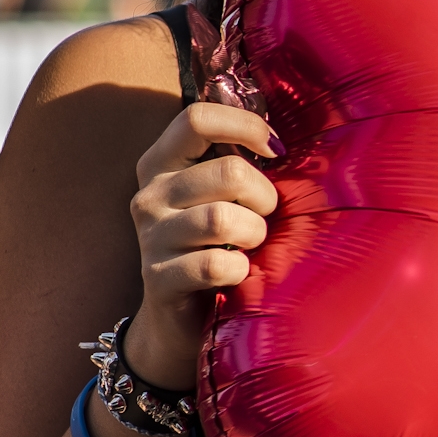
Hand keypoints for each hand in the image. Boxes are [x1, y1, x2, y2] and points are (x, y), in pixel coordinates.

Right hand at [124, 103, 281, 388]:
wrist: (179, 318)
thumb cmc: (217, 245)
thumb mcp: (222, 198)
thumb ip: (241, 166)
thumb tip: (287, 141)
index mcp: (163, 163)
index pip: (197, 118)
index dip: (246, 126)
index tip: (276, 150)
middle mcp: (150, 194)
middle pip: (228, 173)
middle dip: (265, 198)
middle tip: (265, 219)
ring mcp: (151, 236)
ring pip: (224, 219)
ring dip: (255, 235)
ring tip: (251, 246)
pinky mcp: (159, 277)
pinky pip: (217, 264)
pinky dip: (242, 270)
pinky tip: (239, 274)